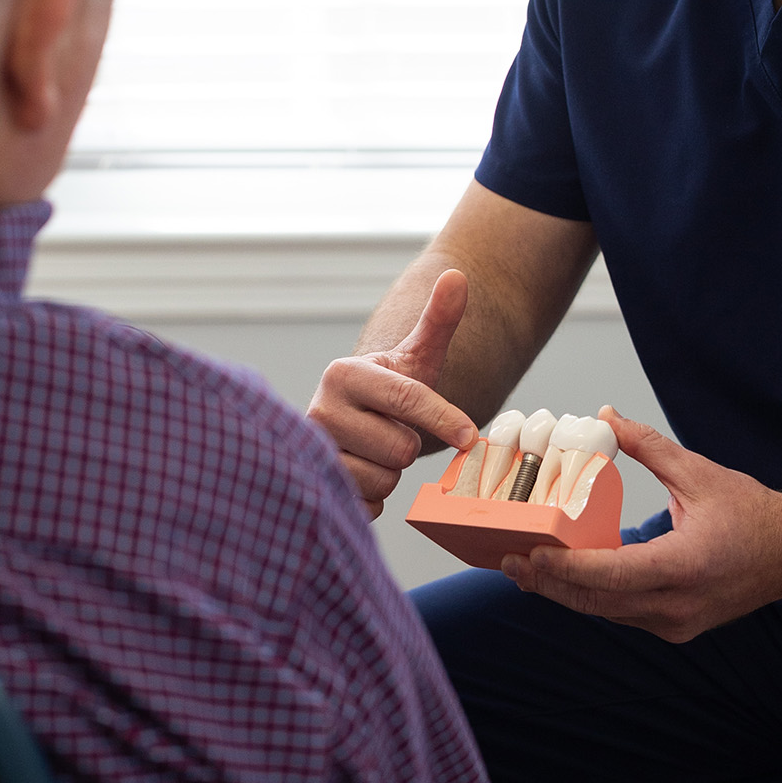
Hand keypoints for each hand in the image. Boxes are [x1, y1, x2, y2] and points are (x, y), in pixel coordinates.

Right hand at [308, 271, 478, 517]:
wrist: (351, 425)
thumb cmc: (389, 391)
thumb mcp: (416, 357)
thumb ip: (438, 319)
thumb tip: (457, 275)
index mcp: (343, 374)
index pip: (405, 398)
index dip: (442, 418)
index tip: (469, 436)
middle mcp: (317, 411)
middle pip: (399, 448)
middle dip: (406, 444)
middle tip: (390, 429)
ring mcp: (312, 453)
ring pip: (384, 481)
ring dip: (390, 473)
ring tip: (375, 450)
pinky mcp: (314, 489)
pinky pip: (368, 507)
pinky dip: (375, 497)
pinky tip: (364, 473)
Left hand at [501, 408, 781, 641]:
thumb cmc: (752, 513)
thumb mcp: (698, 472)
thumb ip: (648, 446)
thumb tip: (605, 416)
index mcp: (687, 566)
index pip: (613, 574)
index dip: (567, 568)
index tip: (530, 553)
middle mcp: (680, 605)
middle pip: (599, 601)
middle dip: (549, 583)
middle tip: (508, 559)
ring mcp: (677, 623)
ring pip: (606, 612)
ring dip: (564, 592)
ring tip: (523, 567)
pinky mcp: (675, 626)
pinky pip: (621, 613)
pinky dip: (590, 596)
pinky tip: (562, 576)